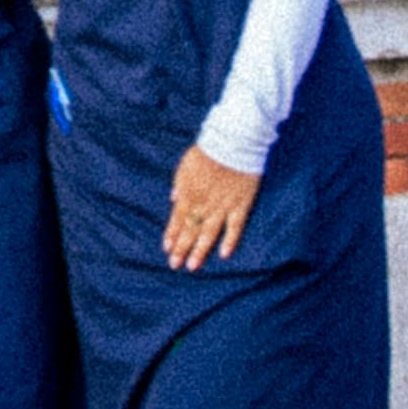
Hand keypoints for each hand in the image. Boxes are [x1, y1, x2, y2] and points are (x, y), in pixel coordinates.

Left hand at [163, 142, 258, 269]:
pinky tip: (224, 254)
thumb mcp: (185, 165)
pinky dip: (230, 240)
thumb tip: (173, 199)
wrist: (233, 141)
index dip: (172, 234)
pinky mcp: (241, 204)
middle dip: (181, 248)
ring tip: (192, 266)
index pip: (177, 218)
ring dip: (200, 250)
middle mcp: (204, 203)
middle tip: (175, 265)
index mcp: (189, 192)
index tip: (167, 249)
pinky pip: (235, 226)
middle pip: (190, 229)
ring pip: (209, 232)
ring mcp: (222, 205)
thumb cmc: (208, 150)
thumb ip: (179, 184)